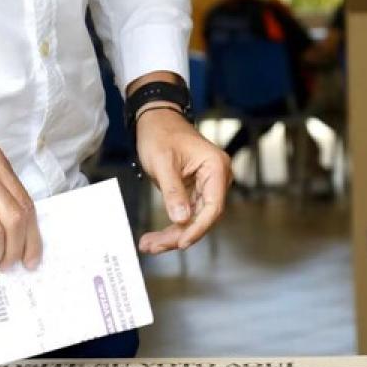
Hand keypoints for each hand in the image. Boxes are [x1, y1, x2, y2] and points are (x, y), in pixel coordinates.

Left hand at [135, 108, 232, 253]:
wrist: (156, 120)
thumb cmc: (160, 134)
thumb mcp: (163, 162)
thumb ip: (173, 191)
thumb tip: (181, 219)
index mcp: (216, 167)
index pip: (213, 206)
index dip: (198, 228)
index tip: (181, 243)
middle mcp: (217, 178)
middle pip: (204, 217)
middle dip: (179, 235)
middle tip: (153, 246)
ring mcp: (208, 185)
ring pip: (194, 219)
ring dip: (173, 235)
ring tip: (149, 245)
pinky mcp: (196, 191)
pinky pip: (187, 214)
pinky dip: (172, 226)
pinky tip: (156, 238)